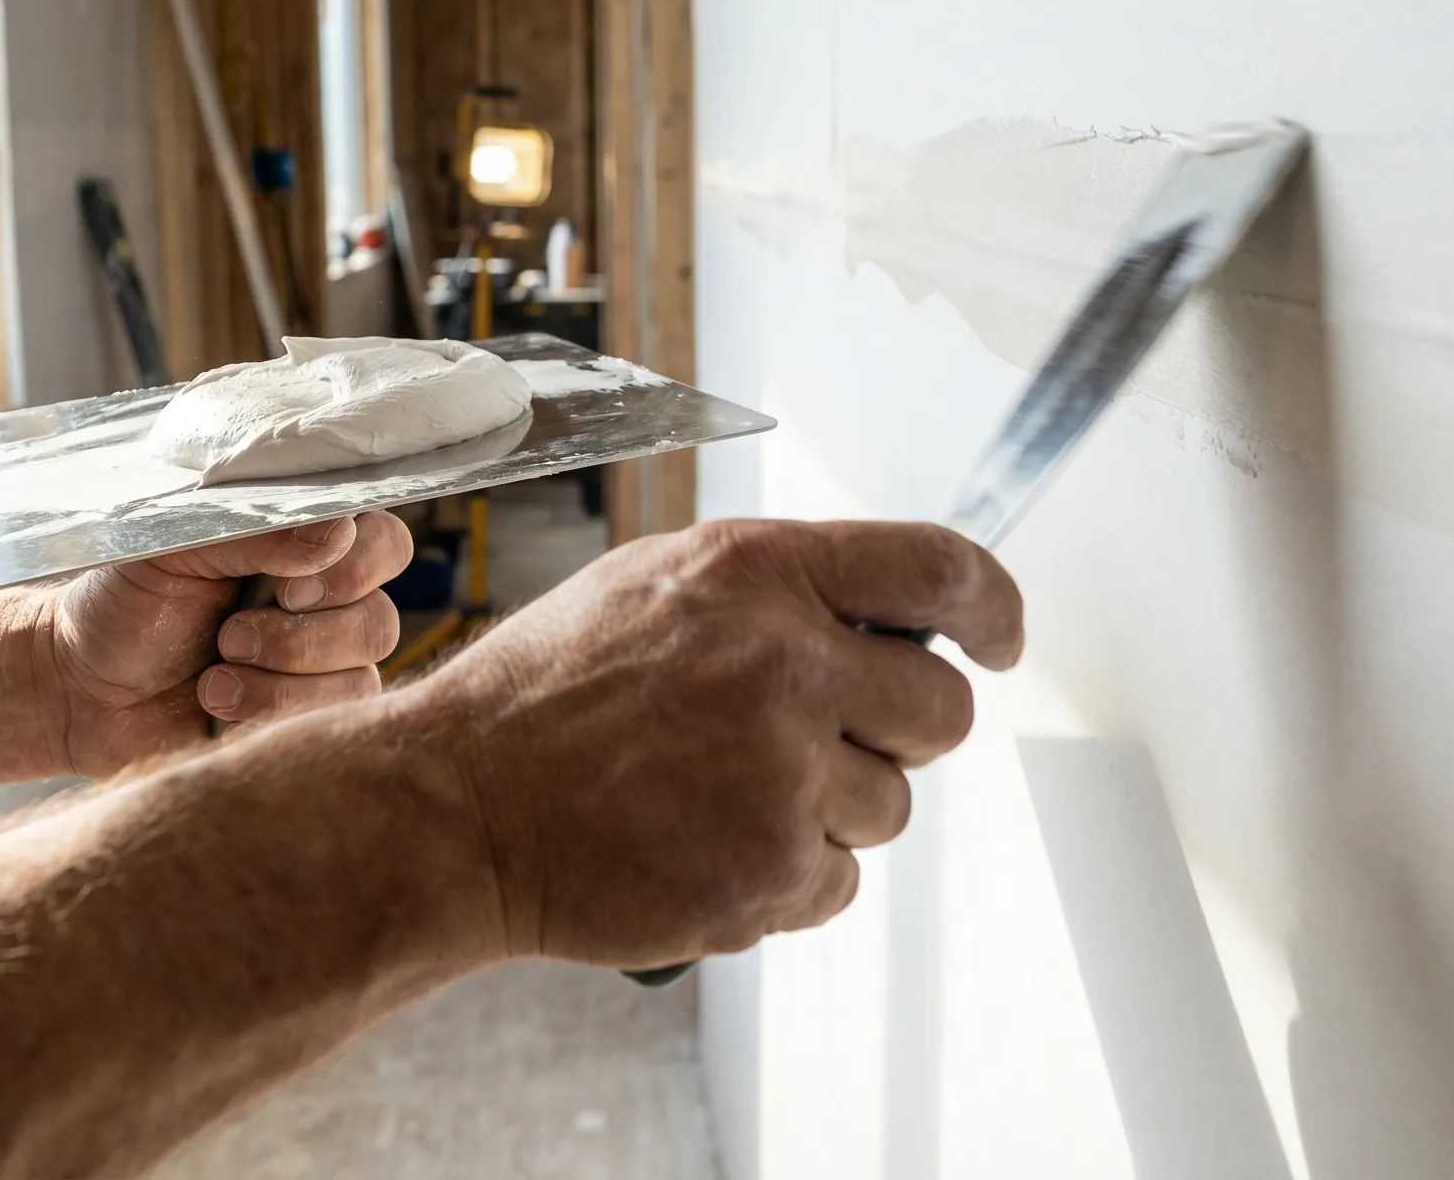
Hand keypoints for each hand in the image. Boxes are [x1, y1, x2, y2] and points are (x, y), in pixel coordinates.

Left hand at [21, 512, 414, 773]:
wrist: (81, 686)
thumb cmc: (125, 602)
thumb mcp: (177, 547)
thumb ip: (256, 533)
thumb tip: (337, 534)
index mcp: (304, 541)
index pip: (382, 542)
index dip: (353, 569)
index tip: (287, 585)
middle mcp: (326, 599)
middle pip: (378, 618)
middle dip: (301, 636)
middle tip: (229, 634)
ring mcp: (322, 662)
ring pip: (360, 674)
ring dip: (279, 677)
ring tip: (212, 675)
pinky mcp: (306, 717)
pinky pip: (332, 718)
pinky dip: (269, 710)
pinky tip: (216, 702)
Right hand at [401, 518, 1023, 970]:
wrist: (454, 810)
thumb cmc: (546, 696)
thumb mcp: (657, 585)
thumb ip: (778, 592)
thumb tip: (887, 619)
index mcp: (759, 573)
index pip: (942, 571)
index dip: (995, 610)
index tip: (999, 640)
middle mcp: (784, 664)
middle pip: (944, 709)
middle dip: (903, 732)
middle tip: (821, 741)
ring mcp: (781, 776)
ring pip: (891, 806)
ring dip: (830, 811)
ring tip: (721, 796)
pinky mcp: (768, 872)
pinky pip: (840, 882)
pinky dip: (787, 877)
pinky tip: (703, 846)